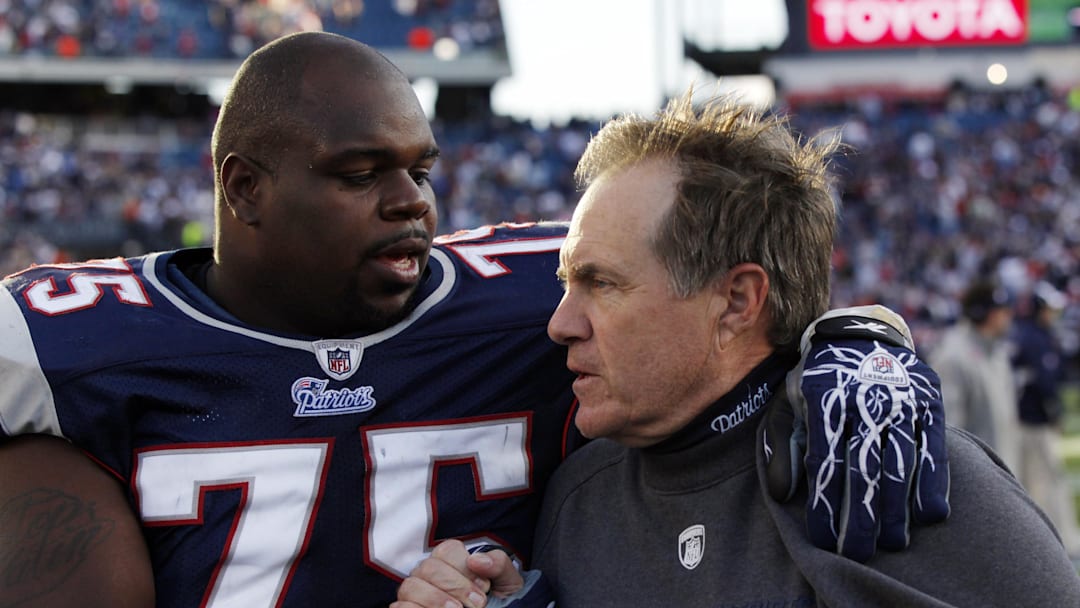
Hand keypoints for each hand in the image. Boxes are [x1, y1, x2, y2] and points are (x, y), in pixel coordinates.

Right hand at [393, 540, 523, 607]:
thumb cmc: (498, 600)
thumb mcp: (508, 583)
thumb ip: (498, 566)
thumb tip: (476, 560)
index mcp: (451, 560)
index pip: (447, 550)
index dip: (465, 568)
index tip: (485, 587)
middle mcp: (429, 573)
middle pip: (429, 568)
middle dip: (454, 586)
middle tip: (478, 604)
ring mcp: (415, 593)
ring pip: (410, 586)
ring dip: (435, 599)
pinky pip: (399, 607)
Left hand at [766, 305, 949, 561]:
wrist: (859, 333)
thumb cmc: (817, 380)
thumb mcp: (789, 401)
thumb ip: (781, 444)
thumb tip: (782, 494)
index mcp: (824, 396)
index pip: (825, 459)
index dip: (825, 503)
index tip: (823, 539)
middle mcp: (864, 396)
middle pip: (864, 467)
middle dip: (861, 516)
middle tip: (857, 552)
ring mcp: (901, 398)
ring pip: (900, 461)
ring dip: (897, 507)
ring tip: (891, 543)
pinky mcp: (930, 400)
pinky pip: (933, 447)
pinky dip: (933, 482)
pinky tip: (928, 515)